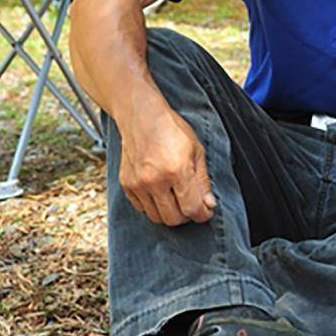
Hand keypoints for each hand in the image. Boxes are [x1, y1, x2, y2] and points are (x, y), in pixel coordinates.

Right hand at [118, 106, 215, 225]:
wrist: (141, 117)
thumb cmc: (172, 130)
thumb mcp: (196, 151)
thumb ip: (203, 181)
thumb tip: (209, 205)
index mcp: (177, 170)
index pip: (192, 208)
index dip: (202, 215)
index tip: (206, 212)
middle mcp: (155, 180)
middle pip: (173, 219)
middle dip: (186, 216)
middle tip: (191, 205)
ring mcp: (138, 184)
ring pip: (156, 217)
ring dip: (169, 213)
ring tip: (176, 199)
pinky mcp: (126, 184)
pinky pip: (141, 209)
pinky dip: (153, 207)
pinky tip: (160, 194)